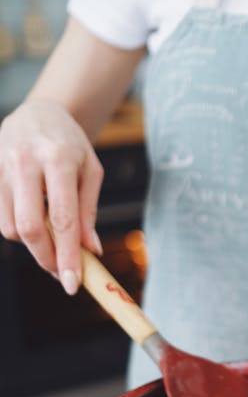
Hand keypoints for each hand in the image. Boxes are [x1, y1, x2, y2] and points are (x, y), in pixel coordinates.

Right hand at [0, 99, 103, 293]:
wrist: (38, 112)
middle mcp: (25, 161)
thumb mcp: (90, 172)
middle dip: (46, 258)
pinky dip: (20, 230)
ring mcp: (1, 167)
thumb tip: (90, 251)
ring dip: (34, 244)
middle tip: (61, 272)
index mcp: (58, 158)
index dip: (67, 256)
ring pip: (12, 227)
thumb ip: (88, 212)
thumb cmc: (70, 145)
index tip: (72, 283)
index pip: (62, 218)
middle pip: (30, 227)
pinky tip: (35, 218)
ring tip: (52, 236)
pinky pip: (1, 218)